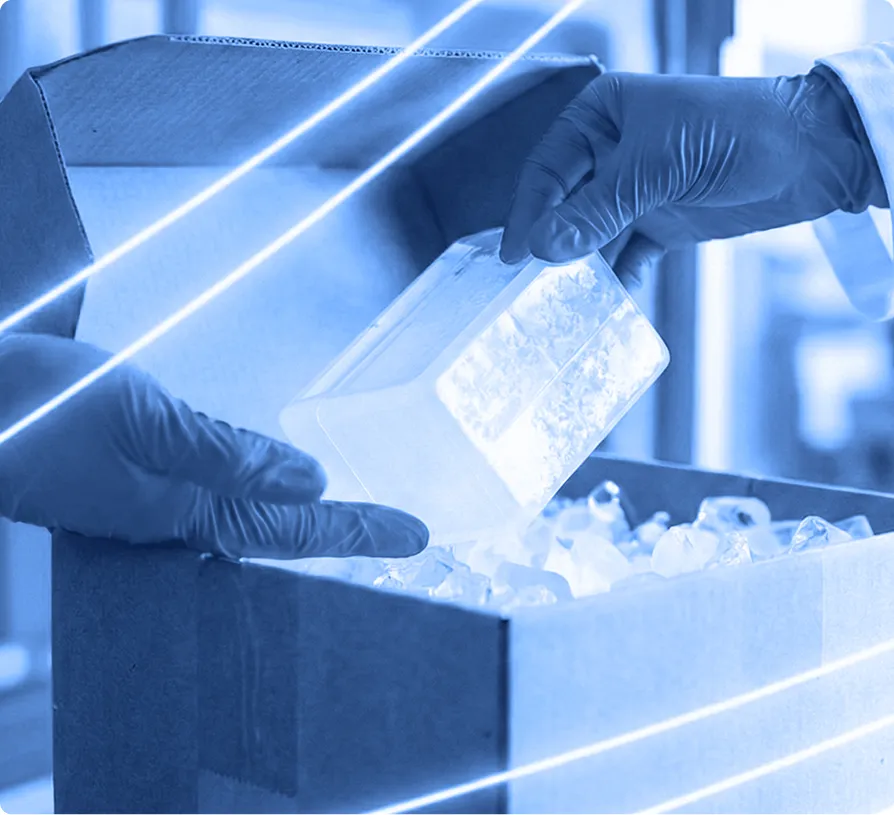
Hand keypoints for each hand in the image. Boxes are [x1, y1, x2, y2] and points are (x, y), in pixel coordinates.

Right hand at [0, 333, 428, 559]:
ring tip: (352, 519)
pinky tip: (269, 492)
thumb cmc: (39, 411)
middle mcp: (176, 517)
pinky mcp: (131, 481)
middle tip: (399, 532)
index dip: (359, 531)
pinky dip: (260, 494)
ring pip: (251, 517)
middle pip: (281, 532)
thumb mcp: (144, 420)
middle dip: (344, 533)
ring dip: (307, 519)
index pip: (294, 530)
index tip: (416, 538)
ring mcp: (153, 502)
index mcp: (186, 509)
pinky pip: (216, 495)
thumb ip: (226, 456)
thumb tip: (308, 482)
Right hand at [501, 68, 885, 287]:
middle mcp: (612, 152)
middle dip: (550, 242)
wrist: (812, 153)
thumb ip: (598, 208)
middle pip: (563, 203)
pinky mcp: (662, 222)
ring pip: (591, 234)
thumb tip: (542, 247)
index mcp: (601, 117)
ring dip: (580, 266)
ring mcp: (636, 190)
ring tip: (560, 301)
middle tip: (528, 284)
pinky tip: (608, 302)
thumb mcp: (657, 165)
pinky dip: (618, 279)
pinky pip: (627, 256)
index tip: (514, 254)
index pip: (547, 167)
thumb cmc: (734, 131)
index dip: (528, 210)